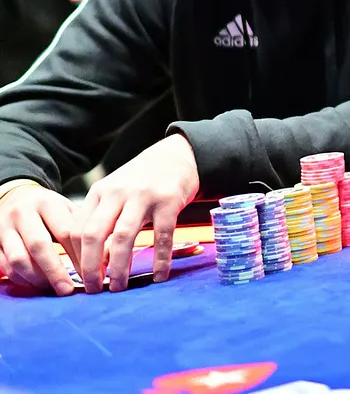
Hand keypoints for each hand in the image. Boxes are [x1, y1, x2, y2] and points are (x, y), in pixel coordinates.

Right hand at [0, 182, 81, 295]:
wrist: (14, 196)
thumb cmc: (47, 208)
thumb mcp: (65, 208)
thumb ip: (81, 226)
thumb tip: (105, 253)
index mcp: (47, 203)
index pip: (66, 231)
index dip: (79, 254)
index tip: (90, 271)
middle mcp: (23, 214)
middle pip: (40, 246)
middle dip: (55, 272)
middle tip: (68, 290)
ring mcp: (5, 229)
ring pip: (19, 259)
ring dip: (37, 278)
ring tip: (52, 288)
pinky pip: (6, 266)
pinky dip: (21, 279)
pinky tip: (36, 284)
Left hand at [72, 134, 198, 292]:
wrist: (178, 155)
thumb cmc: (143, 181)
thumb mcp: (116, 194)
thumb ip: (103, 221)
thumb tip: (97, 261)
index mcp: (99, 192)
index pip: (76, 230)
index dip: (76, 258)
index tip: (81, 278)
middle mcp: (118, 192)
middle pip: (94, 235)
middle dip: (91, 267)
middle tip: (94, 289)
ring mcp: (144, 196)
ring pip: (124, 237)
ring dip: (119, 267)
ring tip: (120, 287)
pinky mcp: (169, 201)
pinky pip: (162, 236)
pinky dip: (160, 259)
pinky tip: (160, 275)